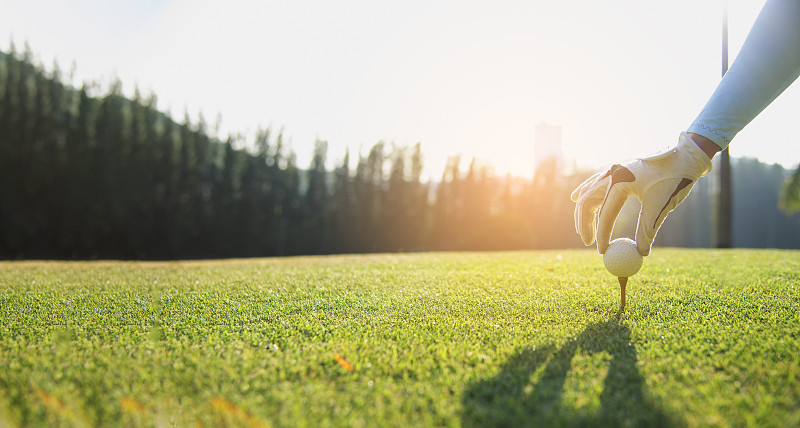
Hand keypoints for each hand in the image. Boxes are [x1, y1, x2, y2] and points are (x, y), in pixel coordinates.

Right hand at [570, 132, 712, 255]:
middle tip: (588, 242)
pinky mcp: (617, 169)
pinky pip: (594, 184)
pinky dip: (587, 196)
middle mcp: (611, 172)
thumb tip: (641, 253)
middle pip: (587, 202)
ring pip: (588, 192)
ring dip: (584, 212)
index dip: (602, 235)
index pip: (605, 213)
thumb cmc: (675, 180)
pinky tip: (577, 199)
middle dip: (585, 224)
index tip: (602, 251)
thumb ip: (648, 231)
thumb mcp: (661, 207)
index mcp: (620, 180)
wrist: (686, 156)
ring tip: (584, 230)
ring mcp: (612, 169)